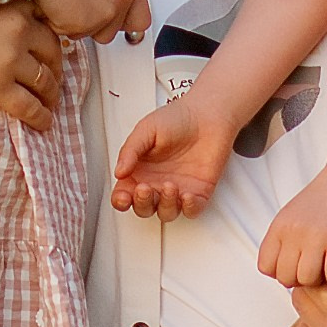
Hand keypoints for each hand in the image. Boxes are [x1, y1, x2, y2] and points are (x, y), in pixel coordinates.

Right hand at [0, 0, 62, 130]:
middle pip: (53, 55)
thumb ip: (3, 17)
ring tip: (49, 104)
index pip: (48, 28)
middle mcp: (18, 32)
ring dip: (51, 96)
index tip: (52, 57)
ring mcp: (10, 60)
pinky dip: (41, 117)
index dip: (53, 46)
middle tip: (54, 84)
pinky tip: (44, 123)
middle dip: (57, 72)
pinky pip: (30, 106)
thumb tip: (23, 34)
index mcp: (14, 10)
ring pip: (45, 82)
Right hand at [24, 0, 148, 42]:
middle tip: (78, 5)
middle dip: (95, 26)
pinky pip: (68, 34)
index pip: (141, 19)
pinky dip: (58, 23)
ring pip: (89, 34)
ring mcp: (104, 12)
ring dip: (75, 24)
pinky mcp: (82, 24)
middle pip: (112, 31)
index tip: (115, 23)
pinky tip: (54, 1)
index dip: (124, 22)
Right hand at [111, 86, 229, 219]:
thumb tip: (119, 172)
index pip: (125, 195)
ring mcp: (177, 190)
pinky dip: (189, 208)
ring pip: (166, 213)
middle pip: (144, 208)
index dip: (121, 201)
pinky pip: (192, 210)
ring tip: (170, 186)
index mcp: (140, 172)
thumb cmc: (177, 119)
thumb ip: (130, 151)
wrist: (208, 114)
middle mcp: (157, 184)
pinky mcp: (198, 192)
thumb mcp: (146, 130)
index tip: (123, 197)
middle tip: (145, 188)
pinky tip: (187, 195)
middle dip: (142, 203)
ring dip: (165, 205)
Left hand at [257, 167, 326, 290]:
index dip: (281, 272)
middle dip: (301, 279)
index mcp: (279, 226)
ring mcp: (317, 236)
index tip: (297, 264)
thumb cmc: (324, 199)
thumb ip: (283, 240)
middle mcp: (294, 231)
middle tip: (315, 268)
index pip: (265, 267)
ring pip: (307, 279)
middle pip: (286, 278)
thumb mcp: (292, 215)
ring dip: (319, 280)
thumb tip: (278, 273)